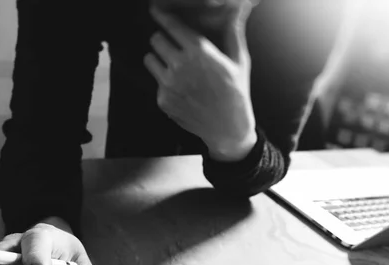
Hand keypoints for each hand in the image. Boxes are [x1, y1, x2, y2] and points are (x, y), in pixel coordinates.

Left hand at [144, 3, 257, 161]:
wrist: (228, 128)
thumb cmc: (236, 92)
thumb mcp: (239, 61)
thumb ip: (233, 32)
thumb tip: (239, 7)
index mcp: (199, 51)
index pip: (170, 25)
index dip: (162, 16)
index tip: (156, 10)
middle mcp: (180, 65)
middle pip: (155, 39)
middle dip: (163, 40)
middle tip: (173, 46)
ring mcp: (169, 84)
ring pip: (149, 59)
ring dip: (159, 59)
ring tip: (174, 67)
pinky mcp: (163, 100)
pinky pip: (155, 82)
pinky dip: (164, 82)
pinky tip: (180, 88)